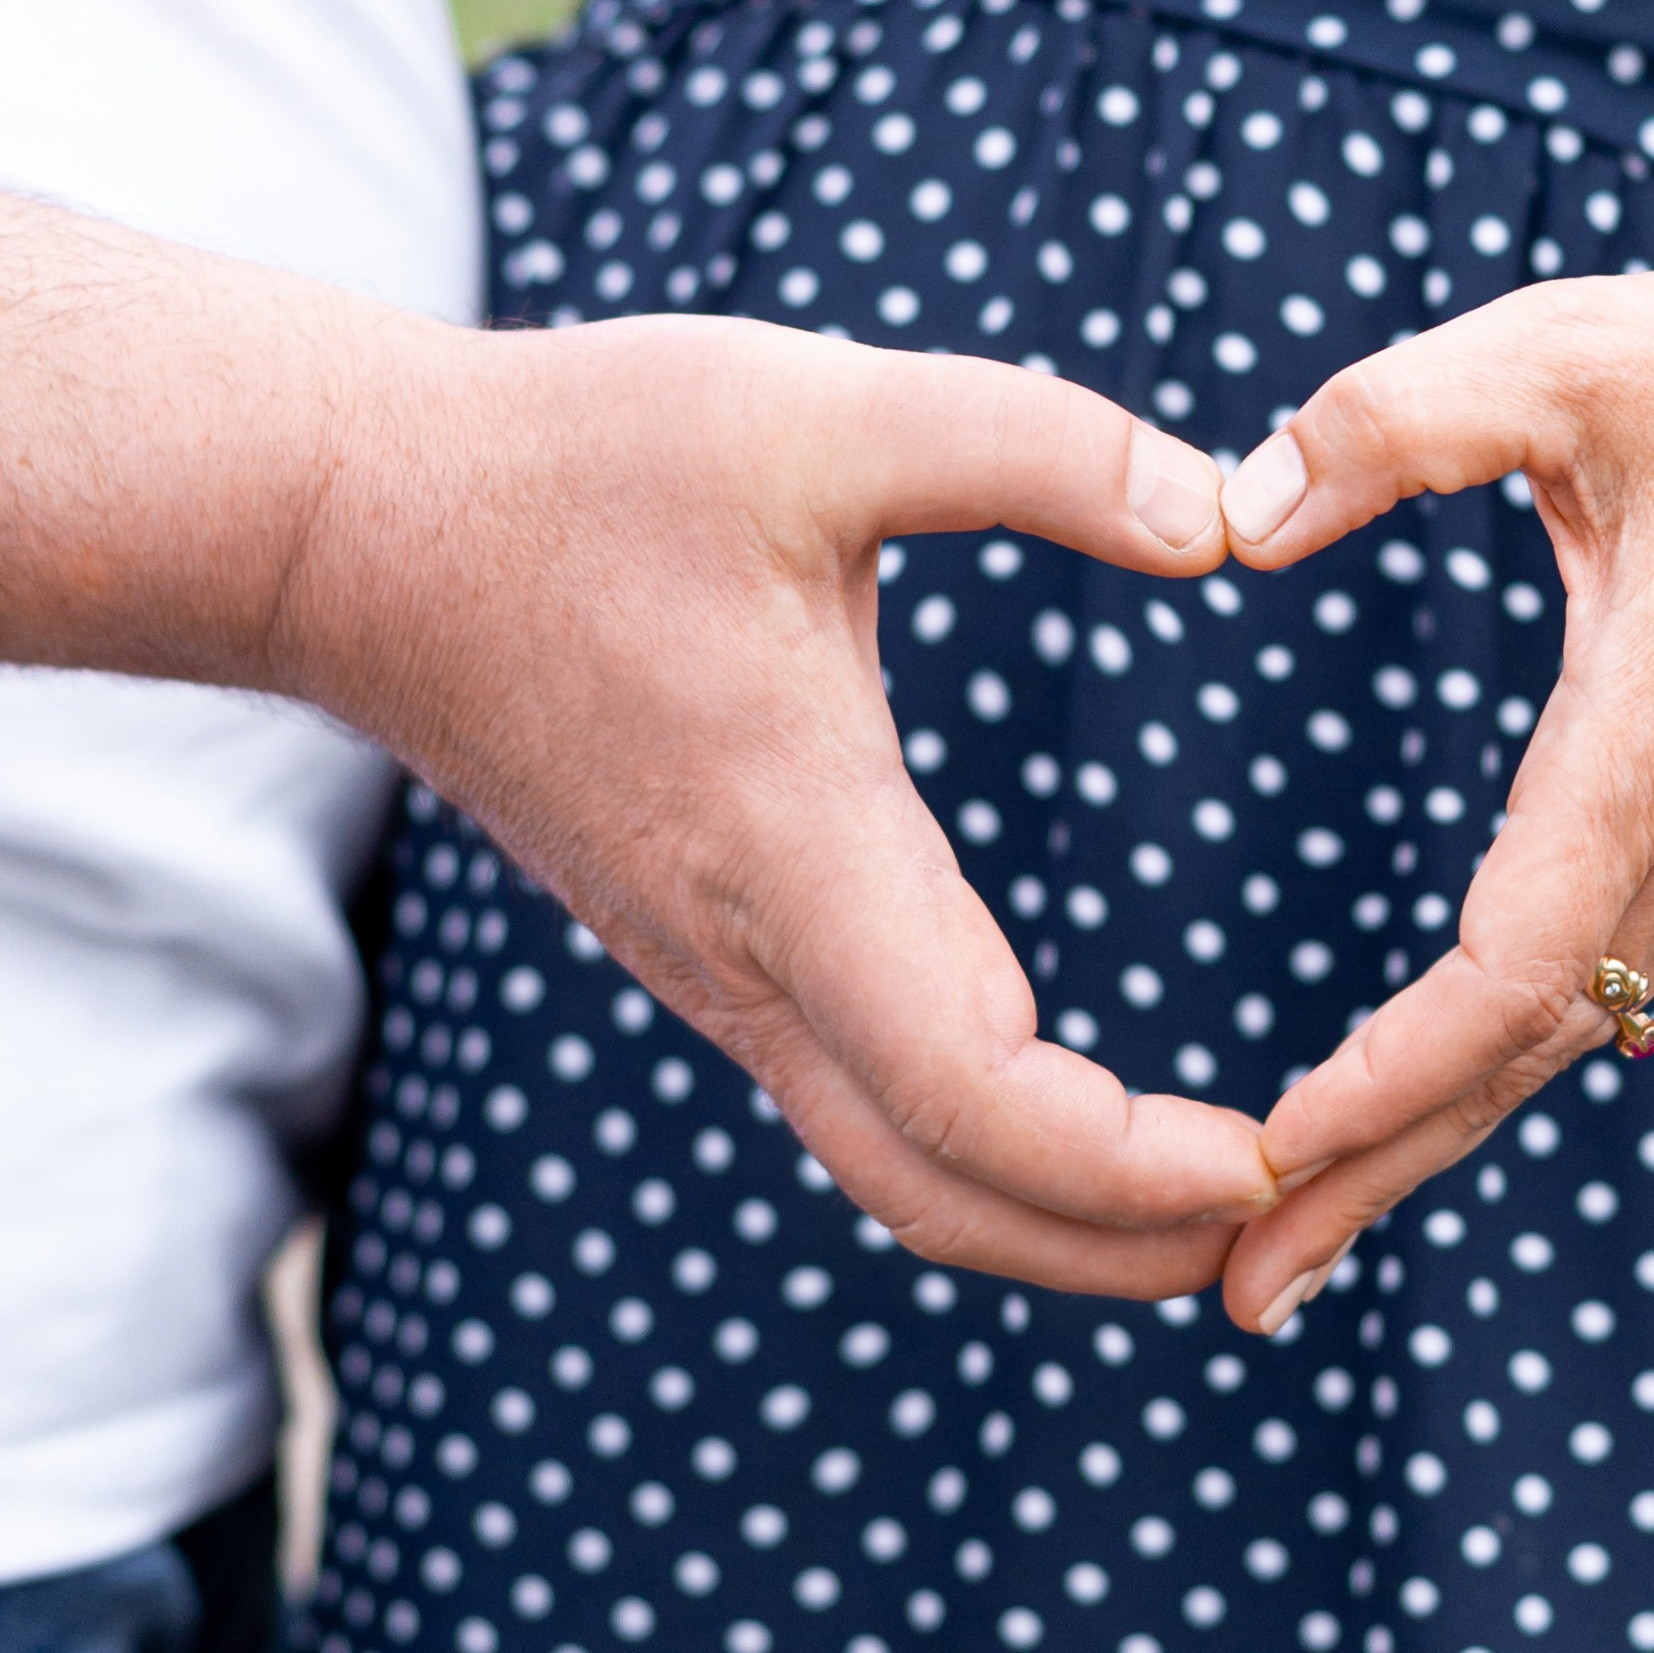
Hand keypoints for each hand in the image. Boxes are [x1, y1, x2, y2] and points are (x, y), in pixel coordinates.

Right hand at [279, 314, 1280, 1294]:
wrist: (358, 531)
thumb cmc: (581, 464)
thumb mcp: (822, 410)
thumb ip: (1039, 447)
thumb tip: (1227, 509)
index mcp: (793, 853)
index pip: (978, 1096)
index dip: (1131, 1163)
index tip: (1274, 1148)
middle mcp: (751, 955)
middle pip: (950, 1195)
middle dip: (1128, 1242)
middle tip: (1295, 1220)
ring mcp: (717, 971)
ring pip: (900, 1170)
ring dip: (1063, 1216)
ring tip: (1224, 1195)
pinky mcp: (707, 948)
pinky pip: (860, 1106)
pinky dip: (987, 1152)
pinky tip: (1082, 1120)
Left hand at [1208, 236, 1653, 1326]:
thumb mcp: (1561, 351)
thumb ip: (1390, 420)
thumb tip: (1234, 513)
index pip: (1515, 963)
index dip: (1396, 1070)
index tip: (1274, 1149)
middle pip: (1525, 1051)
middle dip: (1378, 1174)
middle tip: (1238, 1293)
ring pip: (1563, 1040)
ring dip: (1424, 1143)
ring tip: (1284, 1253)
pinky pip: (1595, 990)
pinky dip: (1488, 1071)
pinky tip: (1400, 1127)